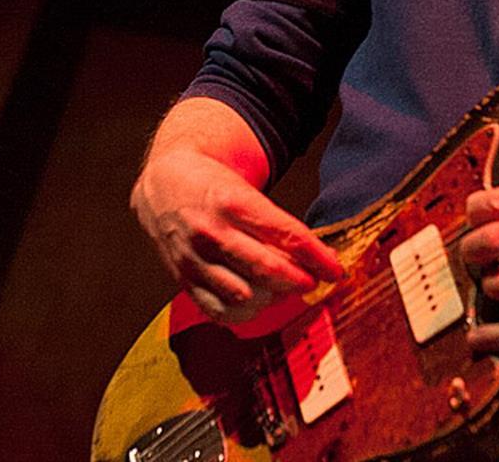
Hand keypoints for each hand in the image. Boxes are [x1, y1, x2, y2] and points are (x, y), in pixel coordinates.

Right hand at [131, 150, 343, 324]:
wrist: (163, 184)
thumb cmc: (212, 186)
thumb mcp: (246, 190)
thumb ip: (277, 224)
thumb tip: (318, 257)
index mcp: (232, 202)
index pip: (286, 234)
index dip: (316, 257)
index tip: (335, 269)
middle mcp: (212, 231)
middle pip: (267, 268)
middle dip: (299, 280)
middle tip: (313, 280)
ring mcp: (196, 259)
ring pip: (245, 295)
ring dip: (273, 298)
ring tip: (284, 290)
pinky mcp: (184, 280)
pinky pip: (219, 311)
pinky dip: (245, 314)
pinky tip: (257, 302)